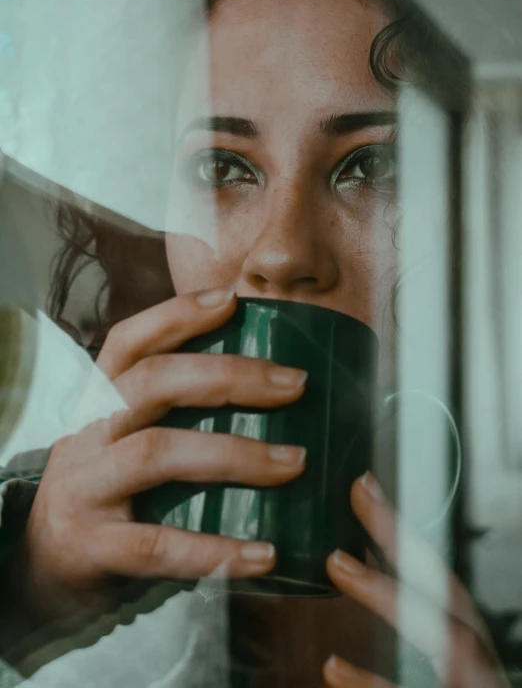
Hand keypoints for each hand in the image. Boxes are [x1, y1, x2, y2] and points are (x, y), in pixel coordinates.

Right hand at [14, 288, 306, 622]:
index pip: (130, 341)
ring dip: (235, 455)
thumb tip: (267, 386)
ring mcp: (84, 486)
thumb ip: (172, 410)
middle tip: (295, 383)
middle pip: (153, 382)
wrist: (44, 564)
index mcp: (99, 399)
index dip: (177, 315)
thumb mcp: (125, 436)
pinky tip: (264, 555)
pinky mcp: (90, 545)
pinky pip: (156, 545)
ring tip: (295, 462)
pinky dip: (214, 550)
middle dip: (229, 376)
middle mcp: (87, 432)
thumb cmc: (109, 489)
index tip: (232, 299)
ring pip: (157, 453)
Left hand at [323, 473, 508, 687]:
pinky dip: (375, 686)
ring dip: (394, 597)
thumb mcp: (439, 662)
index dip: (403, 533)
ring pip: (447, 639)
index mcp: (469, 648)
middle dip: (406, 543)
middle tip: (361, 496)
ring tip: (339, 564)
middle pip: (448, 594)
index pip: (439, 580)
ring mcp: (475, 686)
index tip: (365, 487)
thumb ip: (409, 623)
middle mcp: (481, 666)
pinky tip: (334, 666)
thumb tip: (360, 567)